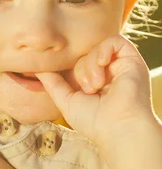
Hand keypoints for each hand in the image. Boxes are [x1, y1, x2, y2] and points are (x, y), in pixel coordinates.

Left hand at [38, 35, 152, 146]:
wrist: (119, 127)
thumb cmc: (93, 121)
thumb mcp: (66, 100)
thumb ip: (52, 82)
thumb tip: (35, 67)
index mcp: (92, 82)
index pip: (75, 64)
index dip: (68, 67)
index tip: (61, 76)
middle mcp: (107, 73)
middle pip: (84, 55)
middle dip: (80, 71)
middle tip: (87, 90)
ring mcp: (119, 65)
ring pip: (96, 49)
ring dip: (91, 66)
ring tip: (96, 86)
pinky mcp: (131, 59)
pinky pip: (114, 41)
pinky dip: (103, 50)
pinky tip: (102, 64)